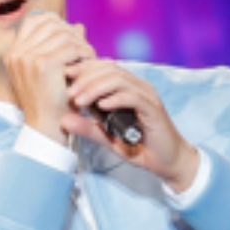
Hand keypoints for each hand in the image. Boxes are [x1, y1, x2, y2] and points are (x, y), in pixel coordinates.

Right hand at [4, 12, 95, 144]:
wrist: (47, 127)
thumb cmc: (51, 101)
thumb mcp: (51, 71)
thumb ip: (61, 46)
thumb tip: (79, 26)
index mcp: (13, 54)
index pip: (34, 20)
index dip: (56, 23)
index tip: (71, 36)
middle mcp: (17, 53)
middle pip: (50, 23)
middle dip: (71, 32)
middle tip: (83, 48)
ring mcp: (28, 58)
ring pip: (63, 34)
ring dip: (80, 43)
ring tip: (88, 57)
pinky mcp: (44, 64)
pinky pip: (72, 47)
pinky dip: (85, 54)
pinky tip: (89, 64)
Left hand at [64, 59, 199, 191]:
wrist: (167, 162)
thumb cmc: (138, 146)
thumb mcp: (106, 137)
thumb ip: (87, 128)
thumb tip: (63, 120)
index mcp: (126, 88)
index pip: (104, 67)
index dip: (84, 67)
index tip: (65, 75)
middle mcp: (138, 87)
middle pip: (109, 69)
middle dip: (85, 78)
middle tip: (69, 93)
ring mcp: (147, 97)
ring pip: (119, 80)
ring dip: (96, 88)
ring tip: (80, 101)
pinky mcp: (154, 110)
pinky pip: (134, 97)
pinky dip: (116, 99)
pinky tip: (101, 106)